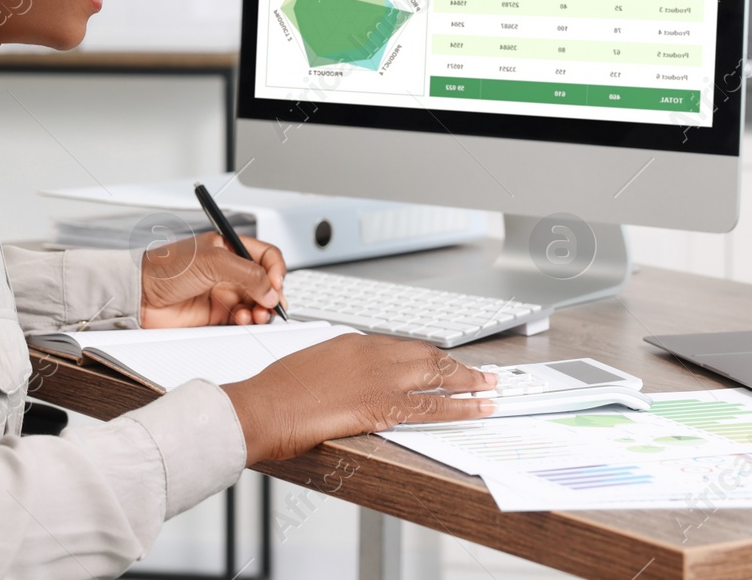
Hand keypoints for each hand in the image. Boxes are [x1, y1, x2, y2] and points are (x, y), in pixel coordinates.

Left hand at [139, 232, 286, 327]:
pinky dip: (248, 321)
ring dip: (261, 310)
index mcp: (229, 248)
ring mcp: (223, 293)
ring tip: (256, 315)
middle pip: (265, 283)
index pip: (266, 256)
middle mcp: (229, 270)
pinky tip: (242, 319)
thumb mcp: (213, 261)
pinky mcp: (216, 315)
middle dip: (271, 294)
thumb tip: (271, 290)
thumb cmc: (166, 268)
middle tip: (270, 304)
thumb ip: (247, 273)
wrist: (141, 296)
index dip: (276, 269)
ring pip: (256, 303)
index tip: (276, 282)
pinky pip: (242, 319)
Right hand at [220, 335, 498, 461]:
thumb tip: (346, 382)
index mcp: (352, 342)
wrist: (261, 407)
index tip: (440, 364)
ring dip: (468, 381)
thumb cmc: (275, 393)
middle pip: (426, 356)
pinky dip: (462, 406)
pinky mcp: (381, 404)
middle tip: (480, 372)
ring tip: (490, 386)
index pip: (402, 348)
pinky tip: (479, 407)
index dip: (427, 358)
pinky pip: (432, 405)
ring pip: (437, 375)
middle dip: (456, 365)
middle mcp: (371, 353)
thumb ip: (336, 371)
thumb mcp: (308, 367)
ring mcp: (378, 377)